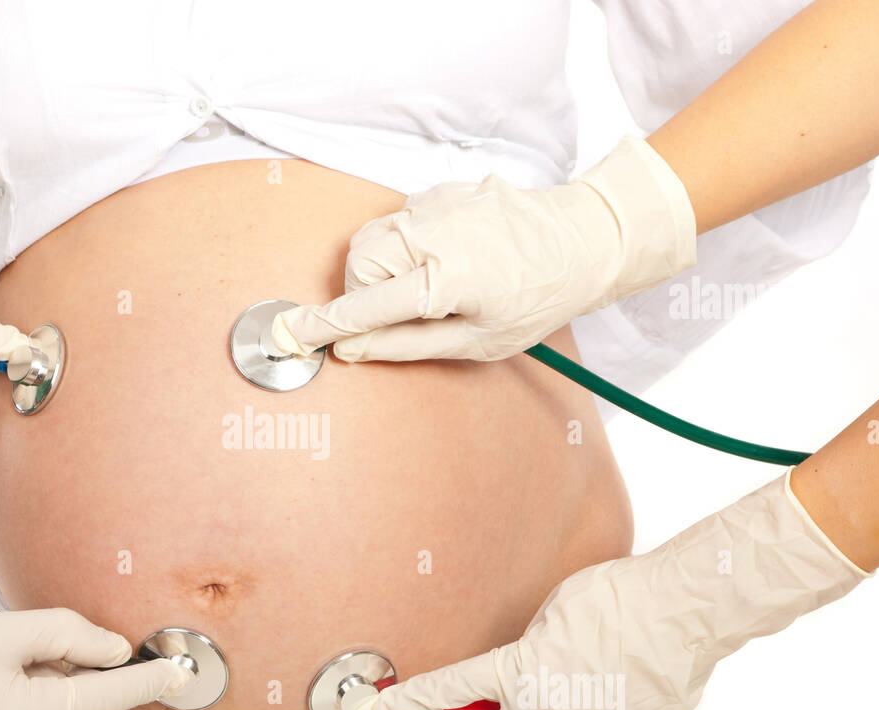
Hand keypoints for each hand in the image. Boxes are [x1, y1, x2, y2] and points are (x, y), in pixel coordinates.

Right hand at [270, 136, 695, 362]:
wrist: (586, 241)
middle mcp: (435, 233)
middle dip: (363, 290)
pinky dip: (407, 242)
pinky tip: (444, 256)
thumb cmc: (538, 299)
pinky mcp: (445, 189)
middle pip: (359, 261)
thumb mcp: (477, 342)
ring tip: (423, 285)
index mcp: (444, 278)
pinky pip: (401, 218)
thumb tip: (352, 351)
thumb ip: (407, 345)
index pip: (366, 305)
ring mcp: (440, 204)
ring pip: (374, 236)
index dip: (326, 324)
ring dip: (381, 265)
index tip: (291, 334)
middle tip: (396, 313)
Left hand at [344, 471, 867, 709]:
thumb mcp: (553, 608)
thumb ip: (526, 642)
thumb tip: (524, 662)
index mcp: (521, 670)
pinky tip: (620, 687)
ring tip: (591, 675)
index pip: (451, 690)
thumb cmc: (620, 595)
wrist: (685, 610)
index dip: (410, 703)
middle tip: (527, 692)